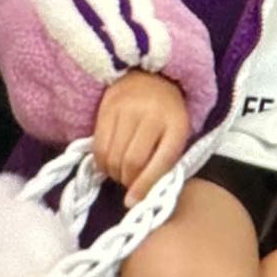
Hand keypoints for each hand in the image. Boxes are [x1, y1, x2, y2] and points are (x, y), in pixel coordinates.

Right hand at [92, 70, 190, 207]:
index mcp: (177, 124)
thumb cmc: (167, 113)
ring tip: (119, 172)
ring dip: (113, 173)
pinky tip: (107, 162)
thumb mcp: (176, 134)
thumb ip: (164, 161)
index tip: (133, 202)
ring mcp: (128, 108)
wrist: (152, 75)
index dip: (146, 186)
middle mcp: (152, 114)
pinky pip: (99, 145)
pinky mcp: (108, 107)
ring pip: (113, 155)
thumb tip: (139, 197)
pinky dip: (100, 161)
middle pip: (132, 161)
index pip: (161, 162)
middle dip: (127, 181)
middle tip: (128, 183)